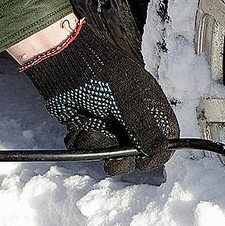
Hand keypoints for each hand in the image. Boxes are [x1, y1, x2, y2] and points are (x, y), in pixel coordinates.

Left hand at [20, 19, 178, 174]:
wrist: (60, 63)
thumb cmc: (97, 72)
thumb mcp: (126, 97)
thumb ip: (143, 125)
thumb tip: (160, 149)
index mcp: (148, 104)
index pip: (164, 135)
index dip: (157, 152)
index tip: (143, 162)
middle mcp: (130, 116)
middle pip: (136, 151)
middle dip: (122, 159)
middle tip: (111, 162)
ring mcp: (108, 122)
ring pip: (109, 151)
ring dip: (97, 146)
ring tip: (87, 131)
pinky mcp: (86, 126)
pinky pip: (86, 147)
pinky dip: (79, 142)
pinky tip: (76, 128)